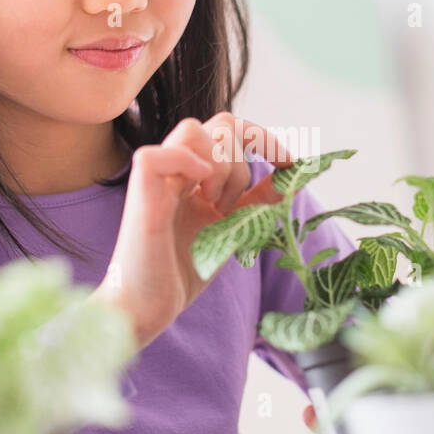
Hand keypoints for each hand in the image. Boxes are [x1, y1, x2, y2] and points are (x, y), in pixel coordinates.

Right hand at [93, 113, 294, 348]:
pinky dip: (186, 163)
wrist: (147, 308)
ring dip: (219, 167)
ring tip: (213, 206)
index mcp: (194, 175)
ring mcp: (157, 178)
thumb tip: (293, 177)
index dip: (263, 138)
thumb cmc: (180, 273)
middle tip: (231, 204)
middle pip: (219, 124)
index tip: (288, 162)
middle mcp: (175, 170)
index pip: (230, 131)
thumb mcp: (232, 229)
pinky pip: (157, 154)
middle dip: (242, 160)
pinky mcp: (140, 193)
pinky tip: (199, 192)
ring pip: (193, 130)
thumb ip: (257, 202)